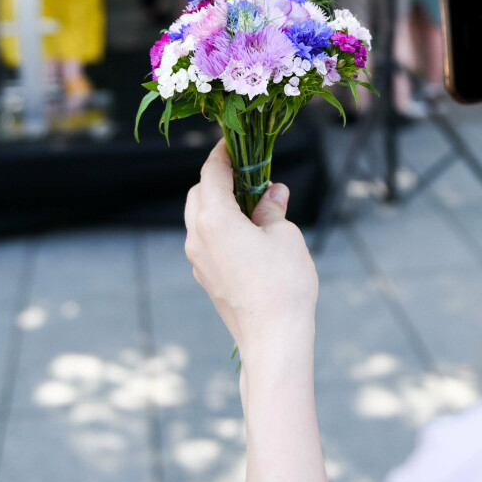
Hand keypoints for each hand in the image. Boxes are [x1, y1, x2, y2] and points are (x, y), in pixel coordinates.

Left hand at [184, 141, 318, 359]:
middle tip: (252, 175)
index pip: (211, 172)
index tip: (237, 143)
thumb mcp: (285, 236)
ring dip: (220, 205)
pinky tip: (249, 234)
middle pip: (199, 193)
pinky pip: (206, 241)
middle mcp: (197, 237)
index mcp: (213, 219)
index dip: (224, 153)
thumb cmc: (282, 285)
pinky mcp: (206, 278)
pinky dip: (221, 228)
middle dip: (220, 179)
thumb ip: (273, 208)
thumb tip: (272, 192)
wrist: (273, 339)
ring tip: (255, 205)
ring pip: (199, 218)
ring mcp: (198, 261)